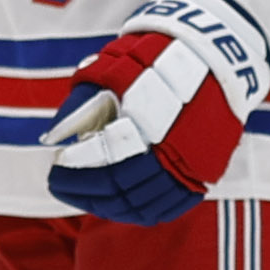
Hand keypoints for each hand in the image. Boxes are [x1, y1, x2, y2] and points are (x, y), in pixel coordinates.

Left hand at [40, 0, 269, 224]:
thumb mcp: (113, 70)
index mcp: (149, 119)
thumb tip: (53, 136)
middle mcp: (172, 147)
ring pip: (142, 203)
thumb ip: (82, 104)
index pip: (104, 158)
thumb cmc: (156, 60)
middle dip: (83, 189)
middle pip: (120, 186)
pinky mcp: (203, 175)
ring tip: (84, 196)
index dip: (75, 168)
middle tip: (60, 185)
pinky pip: (166, 208)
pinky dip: (137, 212)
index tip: (55, 166)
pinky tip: (116, 206)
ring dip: (106, 205)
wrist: (216, 56)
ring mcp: (191, 165)